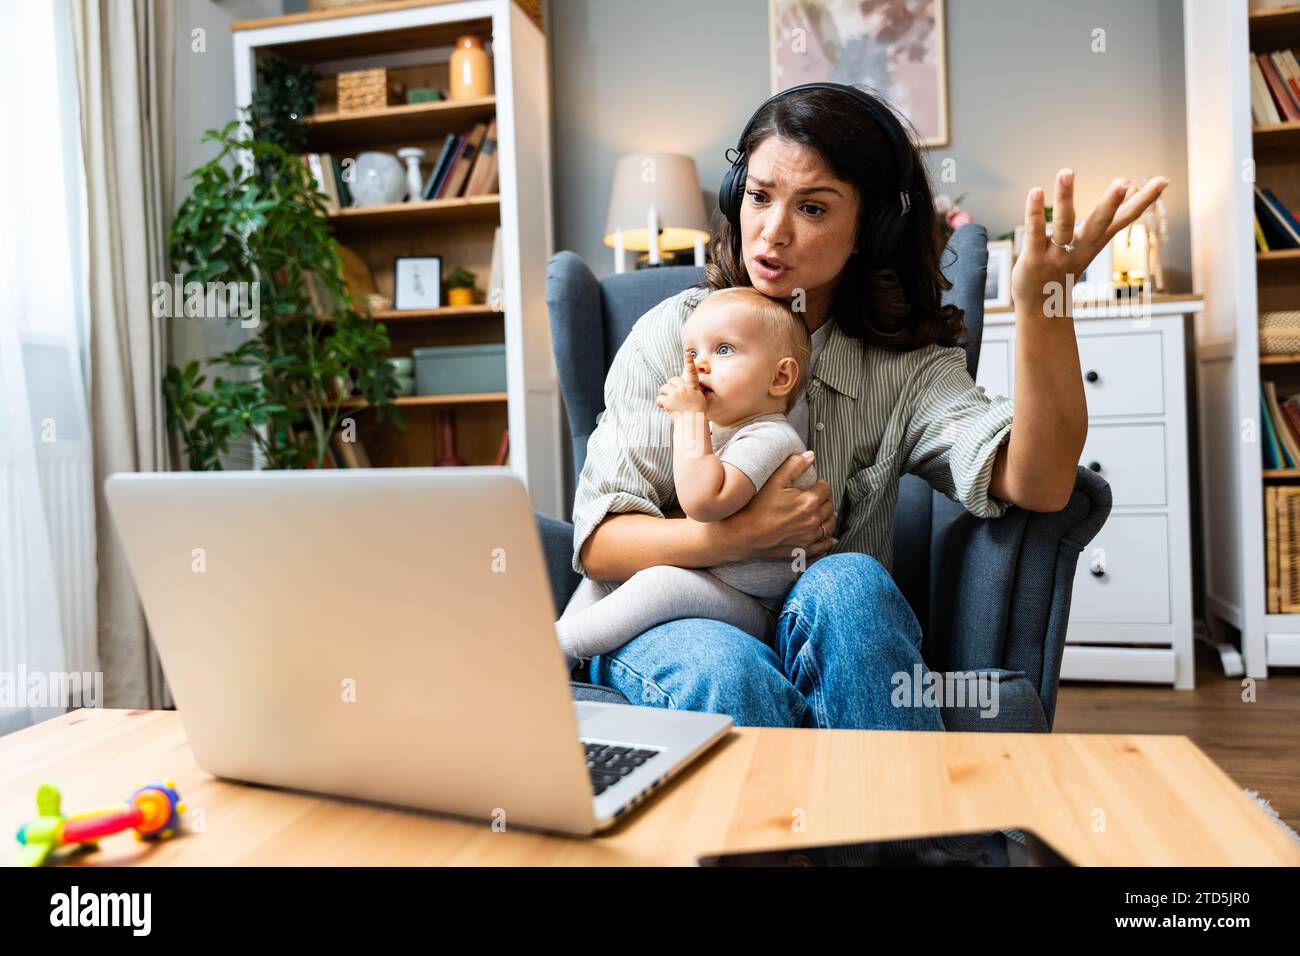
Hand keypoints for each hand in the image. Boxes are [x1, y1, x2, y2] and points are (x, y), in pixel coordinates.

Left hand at [655, 352, 707, 416]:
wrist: (692, 424)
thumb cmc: (696, 414)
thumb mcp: (699, 399)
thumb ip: (692, 391)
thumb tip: (685, 387)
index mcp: (693, 387)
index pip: (692, 373)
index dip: (690, 363)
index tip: (687, 354)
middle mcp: (684, 388)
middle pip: (673, 380)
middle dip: (671, 386)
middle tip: (672, 395)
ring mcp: (676, 394)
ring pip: (664, 388)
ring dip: (664, 394)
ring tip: (668, 402)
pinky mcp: (668, 401)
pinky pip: (660, 399)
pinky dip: (660, 403)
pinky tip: (663, 408)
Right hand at [718, 452, 836, 561]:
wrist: (742, 534)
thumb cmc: (756, 506)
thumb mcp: (774, 480)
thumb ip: (795, 465)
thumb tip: (811, 456)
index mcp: (809, 501)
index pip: (826, 488)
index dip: (820, 484)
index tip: (813, 484)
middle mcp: (813, 520)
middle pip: (829, 506)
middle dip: (824, 500)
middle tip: (815, 496)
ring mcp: (809, 537)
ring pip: (829, 525)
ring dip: (828, 518)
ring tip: (822, 513)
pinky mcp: (803, 550)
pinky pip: (822, 546)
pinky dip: (827, 541)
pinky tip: (830, 539)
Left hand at [1011, 169, 1168, 311]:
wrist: (1042, 307)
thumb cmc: (1066, 267)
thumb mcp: (1091, 244)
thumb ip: (1107, 220)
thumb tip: (1129, 188)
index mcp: (1096, 241)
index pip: (1125, 218)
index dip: (1144, 200)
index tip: (1164, 180)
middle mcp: (1081, 247)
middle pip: (1099, 223)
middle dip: (1111, 203)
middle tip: (1123, 182)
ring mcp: (1057, 254)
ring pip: (1063, 223)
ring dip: (1065, 197)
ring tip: (1067, 171)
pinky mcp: (1034, 259)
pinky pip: (1034, 232)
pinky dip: (1034, 212)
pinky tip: (1035, 191)